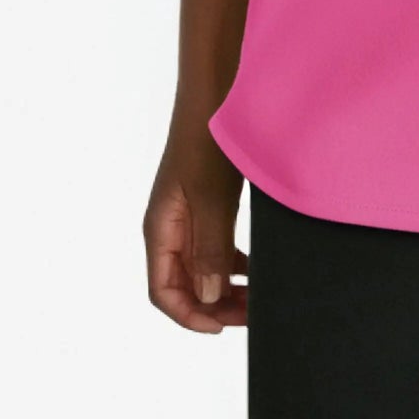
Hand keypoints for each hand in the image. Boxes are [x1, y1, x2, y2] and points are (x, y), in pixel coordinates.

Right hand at [145, 121, 248, 332]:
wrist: (215, 92)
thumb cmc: (207, 140)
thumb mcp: (211, 198)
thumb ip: (210, 249)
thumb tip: (209, 297)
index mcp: (161, 229)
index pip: (163, 291)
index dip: (190, 316)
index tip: (223, 326)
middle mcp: (170, 227)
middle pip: (183, 285)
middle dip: (214, 306)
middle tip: (252, 315)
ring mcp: (188, 216)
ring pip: (201, 268)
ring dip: (225, 288)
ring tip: (257, 297)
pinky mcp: (206, 204)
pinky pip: (214, 247)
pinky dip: (233, 264)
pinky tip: (255, 268)